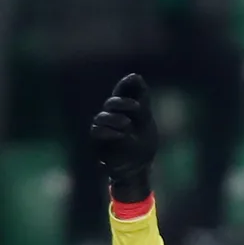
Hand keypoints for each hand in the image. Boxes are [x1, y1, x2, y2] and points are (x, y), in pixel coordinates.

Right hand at [90, 73, 157, 203]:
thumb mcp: (145, 121)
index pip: (122, 92)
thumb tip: (136, 76)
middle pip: (112, 103)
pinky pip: (98, 132)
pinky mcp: (98, 143)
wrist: (138, 169)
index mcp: (125, 109)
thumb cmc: (142, 144)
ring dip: (116, 118)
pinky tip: (122, 134)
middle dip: (123, 103)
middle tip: (137, 107)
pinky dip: (110, 131)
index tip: (136, 79)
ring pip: (102, 117)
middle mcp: (112, 116)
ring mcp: (103, 129)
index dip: (126, 85)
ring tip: (128, 124)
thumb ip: (141, 100)